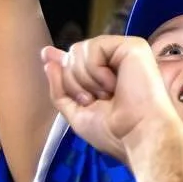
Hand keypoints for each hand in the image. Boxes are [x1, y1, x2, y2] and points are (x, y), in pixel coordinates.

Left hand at [40, 35, 180, 165]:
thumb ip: (59, 85)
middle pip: (72, 56)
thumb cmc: (112, 131)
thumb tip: (48, 55)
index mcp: (105, 77)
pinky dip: (95, 70)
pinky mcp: (132, 46)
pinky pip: (94, 47)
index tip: (46, 54)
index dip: (61, 59)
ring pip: (78, 50)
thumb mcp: (76, 111)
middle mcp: (116, 62)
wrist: (137, 135)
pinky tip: (113, 85)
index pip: (75, 60)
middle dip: (73, 83)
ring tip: (107, 94)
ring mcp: (124, 52)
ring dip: (85, 80)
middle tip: (96, 100)